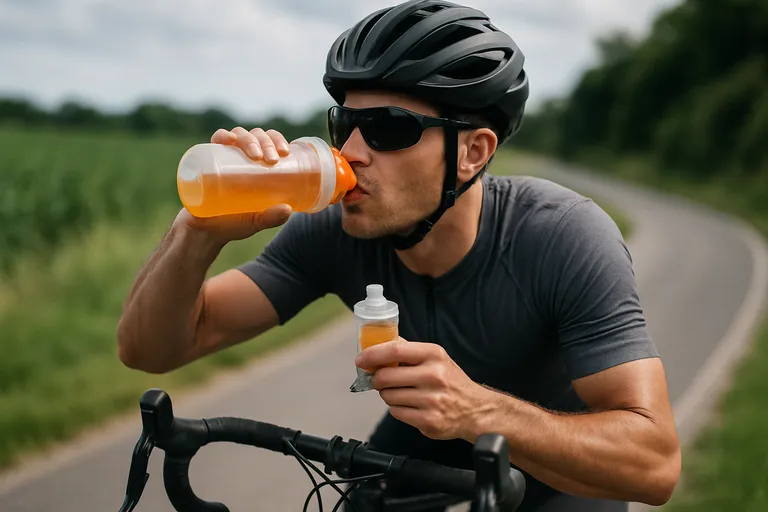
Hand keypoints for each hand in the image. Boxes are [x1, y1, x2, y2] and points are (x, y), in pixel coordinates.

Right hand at [176, 127, 293, 244]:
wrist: (202, 232)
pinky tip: (230, 139)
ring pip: (240, 135)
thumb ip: (271, 218)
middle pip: (257, 136)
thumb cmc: (232, 225)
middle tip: (271, 159)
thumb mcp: (255, 222)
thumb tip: (288, 210)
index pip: (270, 143)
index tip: (284, 152)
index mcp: (257, 166)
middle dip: (267, 142)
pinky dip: (223, 135)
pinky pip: (215, 140)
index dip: (278, 140)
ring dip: (249, 139)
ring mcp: (224, 157)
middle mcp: (242, 157)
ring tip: (255, 155)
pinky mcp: (206, 160)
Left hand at [356, 338, 492, 440]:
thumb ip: (408, 350)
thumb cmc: (451, 382)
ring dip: (388, 395)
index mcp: (434, 355)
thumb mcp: (436, 358)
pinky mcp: (428, 420)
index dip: (372, 355)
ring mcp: (432, 399)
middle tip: (380, 380)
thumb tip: (378, 342)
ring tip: (402, 393)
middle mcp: (434, 375)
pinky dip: (397, 409)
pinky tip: (410, 406)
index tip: (361, 360)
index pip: (395, 350)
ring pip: (388, 396)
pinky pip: (396, 413)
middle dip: (377, 379)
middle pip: (386, 376)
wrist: (475, 410)